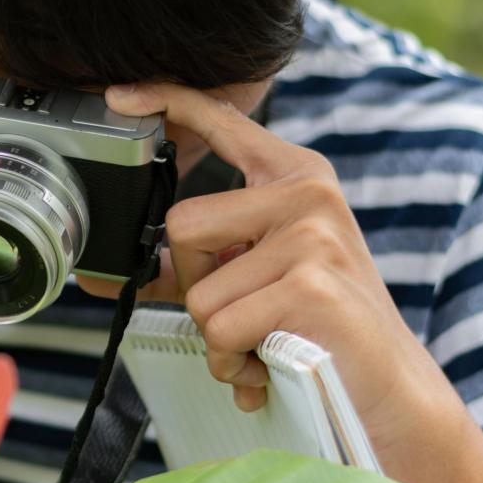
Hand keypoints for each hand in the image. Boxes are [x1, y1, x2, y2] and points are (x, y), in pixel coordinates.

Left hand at [79, 82, 452, 444]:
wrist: (384, 386)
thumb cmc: (309, 328)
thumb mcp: (248, 281)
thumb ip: (183, 272)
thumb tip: (98, 282)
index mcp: (292, 177)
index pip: (222, 122)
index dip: (167, 100)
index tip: (118, 96)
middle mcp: (306, 193)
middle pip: (182, 226)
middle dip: (195, 286)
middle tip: (241, 313)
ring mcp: (312, 234)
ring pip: (200, 292)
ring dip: (217, 337)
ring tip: (261, 343)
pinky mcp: (310, 284)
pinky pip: (223, 327)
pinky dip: (234, 362)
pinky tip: (268, 365)